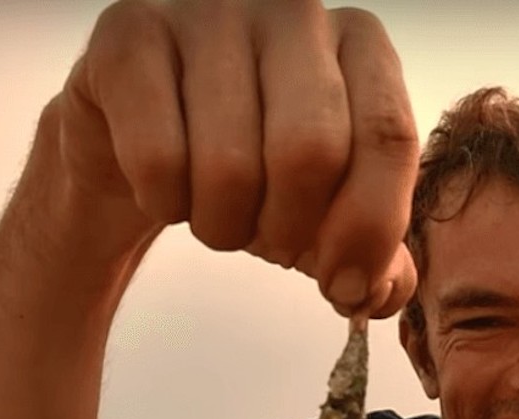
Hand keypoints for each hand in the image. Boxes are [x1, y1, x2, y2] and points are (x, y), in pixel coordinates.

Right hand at [55, 0, 418, 316]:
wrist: (139, 145)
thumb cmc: (253, 173)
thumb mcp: (327, 218)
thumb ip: (376, 258)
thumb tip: (379, 290)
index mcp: (360, 44)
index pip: (389, 137)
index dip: (369, 229)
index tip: (342, 286)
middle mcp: (292, 11)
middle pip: (311, 150)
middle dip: (289, 231)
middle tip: (270, 247)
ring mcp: (207, 12)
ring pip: (230, 166)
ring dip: (223, 227)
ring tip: (216, 216)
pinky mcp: (129, 33)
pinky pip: (158, 158)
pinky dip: (165, 204)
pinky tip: (165, 192)